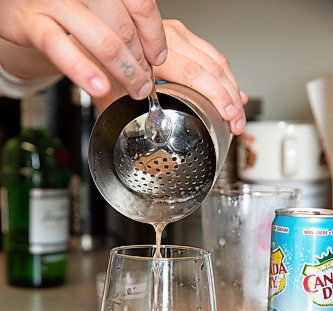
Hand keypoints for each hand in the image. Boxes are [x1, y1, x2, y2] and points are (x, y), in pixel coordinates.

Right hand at [0, 0, 166, 98]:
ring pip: (104, 41)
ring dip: (126, 72)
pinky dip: (84, 71)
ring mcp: (57, 2)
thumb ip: (120, 20)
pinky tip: (100, 87)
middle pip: (125, 28)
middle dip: (140, 63)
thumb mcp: (95, 5)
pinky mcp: (33, 22)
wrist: (14, 0)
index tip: (158, 58)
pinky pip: (61, 48)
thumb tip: (152, 54)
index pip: (141, 5)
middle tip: (144, 84)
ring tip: (134, 90)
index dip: (154, 36)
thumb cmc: (60, 5)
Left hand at [94, 20, 246, 134]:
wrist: (93, 38)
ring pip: (217, 60)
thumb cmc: (98, 63)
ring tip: (238, 113)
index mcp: (150, 53)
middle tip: (237, 123)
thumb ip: (129, 111)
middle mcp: (166, 39)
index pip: (193, 74)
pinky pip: (212, 54)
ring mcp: (177, 35)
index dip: (215, 97)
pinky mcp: (182, 36)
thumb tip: (147, 131)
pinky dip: (225, 76)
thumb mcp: (107, 93)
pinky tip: (234, 92)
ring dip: (232, 88)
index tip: (227, 115)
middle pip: (211, 68)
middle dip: (230, 99)